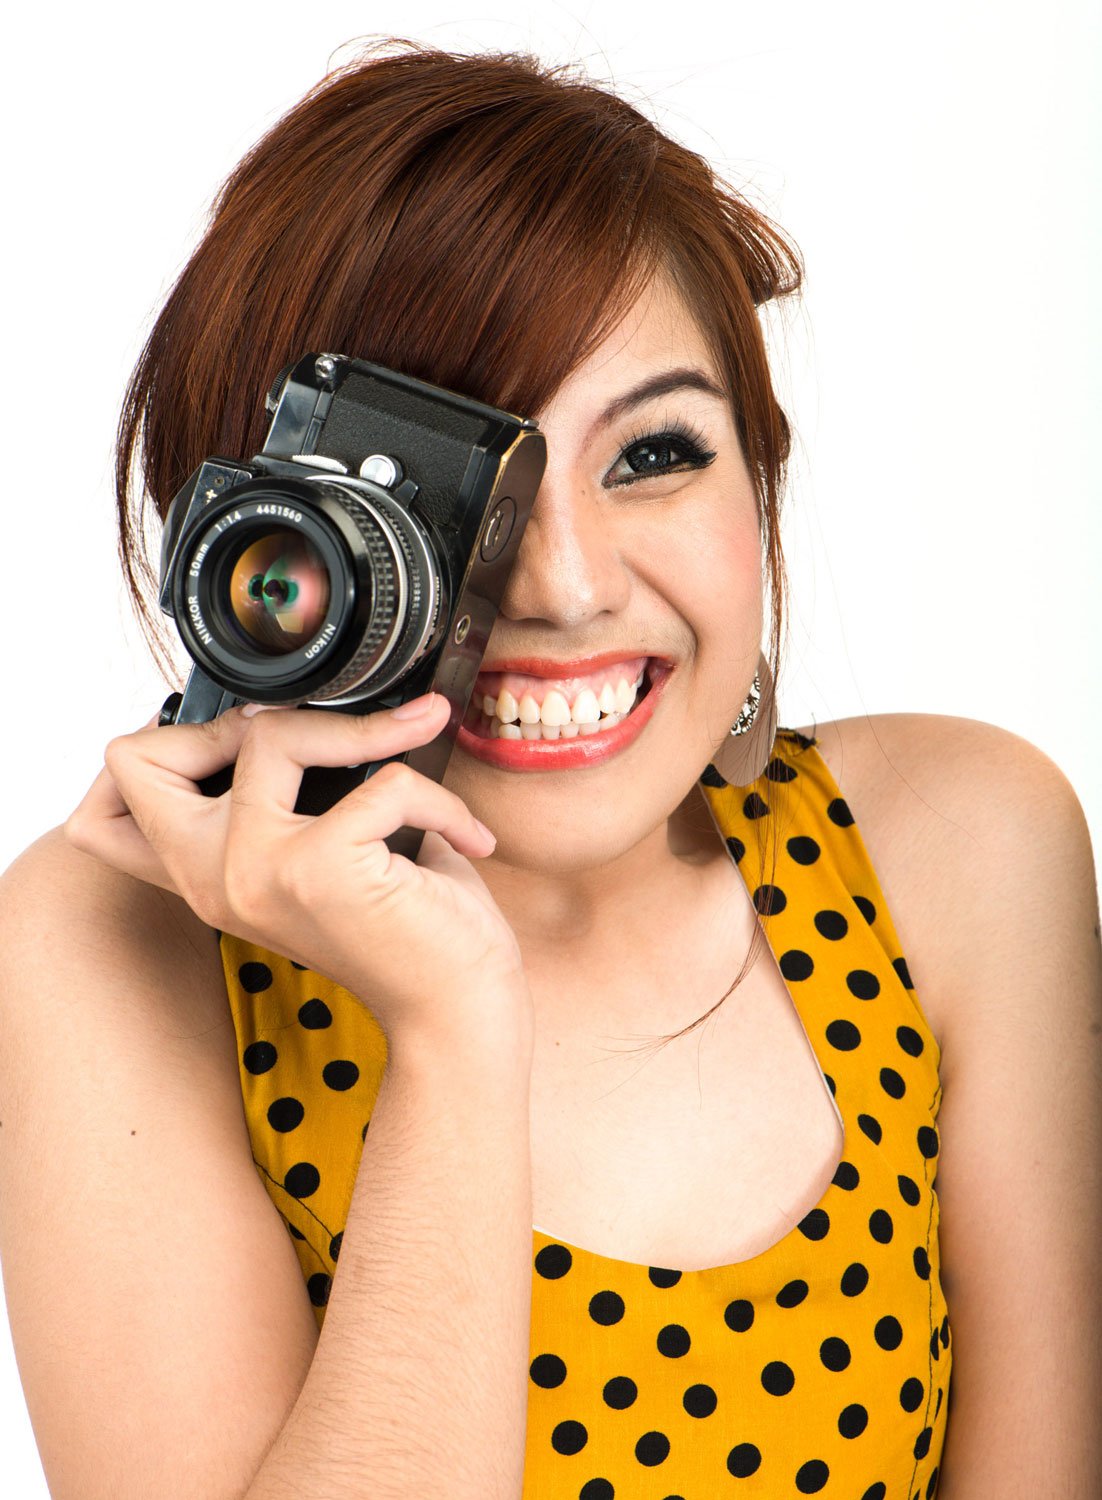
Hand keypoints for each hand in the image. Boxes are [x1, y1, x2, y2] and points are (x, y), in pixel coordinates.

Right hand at [64, 695, 531, 1045]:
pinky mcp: (319, 868)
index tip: (246, 738)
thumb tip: (290, 707)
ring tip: (414, 755)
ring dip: (367, 733)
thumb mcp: (321, 856)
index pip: (106, 806)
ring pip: (272, 735)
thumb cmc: (407, 929)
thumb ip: (284, 801)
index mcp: (205, 877)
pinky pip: (385, 779)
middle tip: (321, 738)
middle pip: (144, 755)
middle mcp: (212, 879)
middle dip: (232, 721)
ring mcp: (256, 872)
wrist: (457, 1011)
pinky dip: (440, 800)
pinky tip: (466, 839)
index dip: (161, 750)